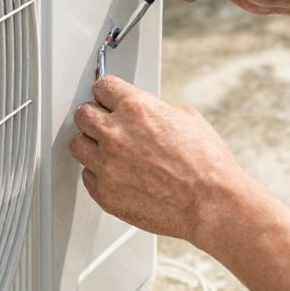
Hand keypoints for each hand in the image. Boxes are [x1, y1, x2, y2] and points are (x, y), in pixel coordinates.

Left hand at [69, 76, 250, 243]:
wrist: (211, 203)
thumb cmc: (206, 164)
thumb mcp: (186, 117)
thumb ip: (155, 109)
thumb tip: (146, 110)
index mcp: (136, 108)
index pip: (102, 87)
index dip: (108, 94)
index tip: (109, 100)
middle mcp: (116, 134)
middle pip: (82, 114)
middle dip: (95, 117)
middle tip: (106, 124)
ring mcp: (107, 165)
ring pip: (78, 145)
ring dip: (92, 146)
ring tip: (109, 151)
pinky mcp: (105, 193)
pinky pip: (88, 176)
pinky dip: (100, 174)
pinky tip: (118, 174)